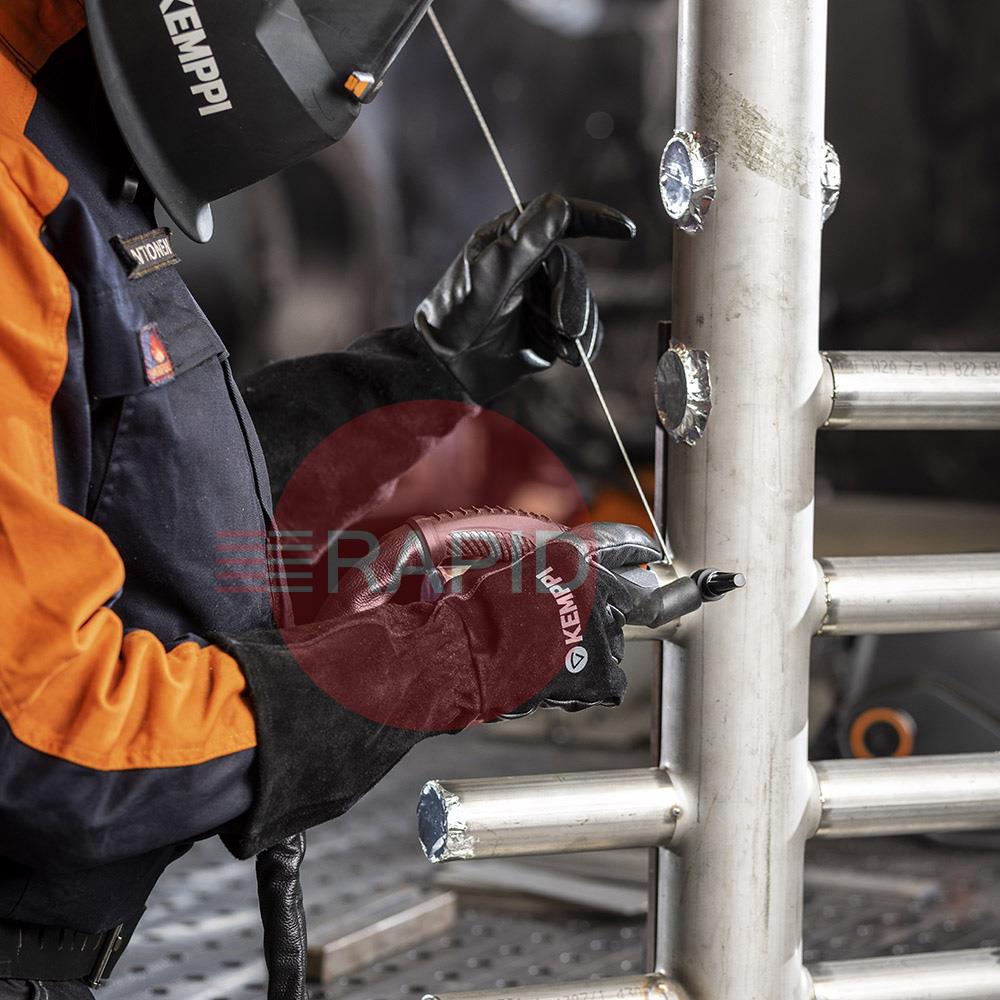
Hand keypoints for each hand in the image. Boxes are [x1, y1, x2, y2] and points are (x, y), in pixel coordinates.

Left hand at [415, 193, 635, 401]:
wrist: (450, 366)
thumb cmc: (457, 316)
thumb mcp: (487, 277)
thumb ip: (524, 243)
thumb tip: (560, 205)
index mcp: (512, 237)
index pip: (560, 216)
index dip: (595, 218)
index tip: (625, 230)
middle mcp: (532, 262)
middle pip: (573, 267)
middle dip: (571, 298)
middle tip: (562, 328)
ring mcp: (544, 295)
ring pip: (583, 301)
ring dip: (575, 326)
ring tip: (557, 346)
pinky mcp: (553, 327)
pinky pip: (586, 329)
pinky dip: (582, 343)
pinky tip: (567, 355)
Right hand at [455, 521, 663, 719]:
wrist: (464, 659)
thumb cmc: (475, 614)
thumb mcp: (513, 566)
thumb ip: (556, 566)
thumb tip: (582, 570)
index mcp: (571, 556)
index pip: (623, 545)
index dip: (639, 549)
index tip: (651, 553)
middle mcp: (594, 589)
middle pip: (632, 598)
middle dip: (620, 606)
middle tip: (590, 621)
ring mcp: (601, 631)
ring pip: (613, 641)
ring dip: (591, 646)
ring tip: (549, 654)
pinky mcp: (602, 671)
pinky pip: (608, 679)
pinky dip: (588, 682)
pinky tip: (556, 677)